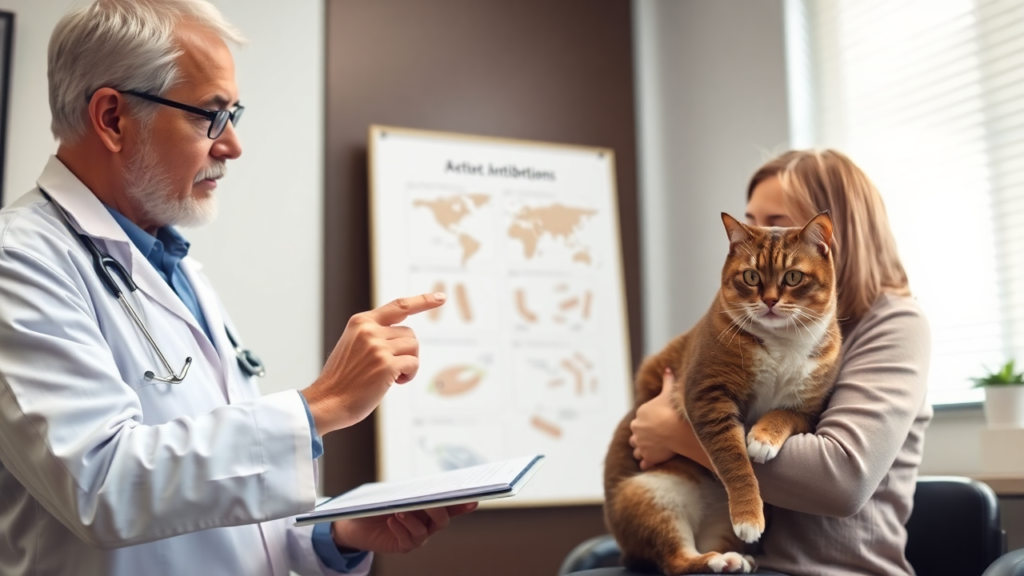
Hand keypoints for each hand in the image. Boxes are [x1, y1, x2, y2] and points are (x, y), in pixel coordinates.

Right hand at [303, 293, 445, 433]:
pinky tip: (394, 383)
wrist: (326, 402)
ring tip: (392, 376)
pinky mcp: (386, 365)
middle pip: (410, 334)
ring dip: (409, 364)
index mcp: (361, 322)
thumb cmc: (342, 380)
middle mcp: (369, 331)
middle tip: (392, 369)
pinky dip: (409, 375)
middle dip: (407, 352)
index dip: (422, 301)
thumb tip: (405, 337)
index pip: (399, 306)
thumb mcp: (353, 346)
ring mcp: (378, 347)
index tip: (440, 297)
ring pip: (414, 347)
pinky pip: (413, 364)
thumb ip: (374, 336)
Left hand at [331, 503, 477, 553]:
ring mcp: (416, 535)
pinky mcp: (404, 545)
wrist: (357, 521)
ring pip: (425, 531)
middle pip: (442, 520)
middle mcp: (427, 522)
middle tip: (427, 502)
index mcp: (429, 507)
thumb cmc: (379, 503)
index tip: (473, 499)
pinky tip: (391, 520)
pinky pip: (408, 541)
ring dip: (413, 520)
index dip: (463, 504)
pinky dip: (400, 529)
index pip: (450, 506)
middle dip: (437, 511)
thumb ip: (409, 492)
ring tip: (399, 511)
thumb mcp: (393, 494)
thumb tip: (422, 490)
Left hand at [629, 368, 711, 470]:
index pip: (640, 419)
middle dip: (642, 436)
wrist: (677, 428)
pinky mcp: (647, 457)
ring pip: (636, 449)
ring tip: (651, 450)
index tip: (656, 424)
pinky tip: (651, 463)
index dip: (647, 422)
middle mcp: (636, 429)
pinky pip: (644, 463)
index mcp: (640, 414)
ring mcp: (641, 444)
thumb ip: (667, 380)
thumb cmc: (673, 408)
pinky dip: (647, 463)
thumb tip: (667, 368)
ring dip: (642, 450)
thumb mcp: (669, 392)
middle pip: (635, 435)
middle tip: (653, 437)